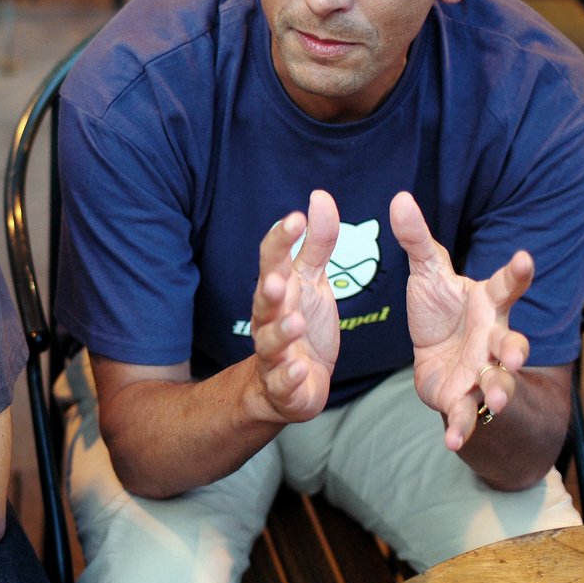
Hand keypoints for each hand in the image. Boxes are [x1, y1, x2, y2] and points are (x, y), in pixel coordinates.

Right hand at [250, 189, 340, 422]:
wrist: (294, 384)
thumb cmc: (303, 325)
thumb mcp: (313, 281)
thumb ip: (318, 242)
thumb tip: (320, 197)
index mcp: (277, 290)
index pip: (273, 261)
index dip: (281, 240)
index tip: (295, 218)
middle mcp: (269, 319)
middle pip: (264, 301)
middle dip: (269, 289)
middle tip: (279, 277)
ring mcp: (275, 353)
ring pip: (271, 342)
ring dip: (281, 332)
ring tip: (295, 322)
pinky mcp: (285, 385)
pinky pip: (284, 381)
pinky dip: (290, 376)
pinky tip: (301, 368)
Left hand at [390, 191, 530, 450]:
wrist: (439, 358)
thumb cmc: (440, 311)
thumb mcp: (427, 274)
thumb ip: (416, 240)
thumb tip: (398, 197)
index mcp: (486, 303)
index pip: (505, 286)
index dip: (516, 273)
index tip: (524, 258)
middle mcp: (493, 338)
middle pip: (511, 341)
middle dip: (515, 348)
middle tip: (513, 352)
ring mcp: (483, 371)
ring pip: (497, 382)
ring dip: (497, 391)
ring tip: (492, 400)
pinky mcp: (464, 398)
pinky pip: (466, 415)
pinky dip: (462, 429)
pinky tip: (453, 442)